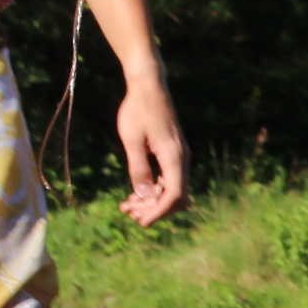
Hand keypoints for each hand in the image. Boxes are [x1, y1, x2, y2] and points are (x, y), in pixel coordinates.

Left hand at [115, 75, 188, 226]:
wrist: (148, 85)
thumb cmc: (137, 109)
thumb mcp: (132, 139)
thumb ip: (138, 168)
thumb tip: (144, 195)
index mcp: (174, 156)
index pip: (174, 195)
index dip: (159, 212)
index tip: (141, 222)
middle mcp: (180, 159)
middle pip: (175, 197)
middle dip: (153, 210)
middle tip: (128, 213)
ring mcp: (178, 156)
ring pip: (171, 190)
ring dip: (152, 201)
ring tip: (127, 206)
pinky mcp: (171, 153)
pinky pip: (167, 179)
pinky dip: (153, 190)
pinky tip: (135, 193)